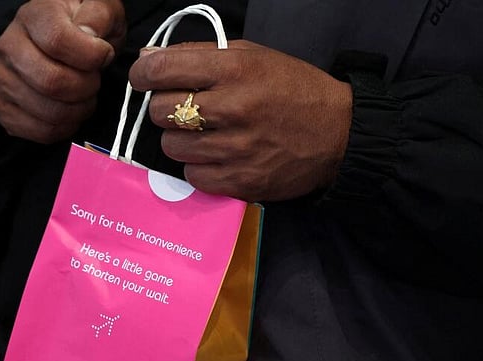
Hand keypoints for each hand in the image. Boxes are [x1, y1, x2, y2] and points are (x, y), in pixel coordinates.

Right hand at [0, 0, 125, 143]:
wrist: (62, 42)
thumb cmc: (84, 26)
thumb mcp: (100, 9)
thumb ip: (98, 16)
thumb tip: (89, 35)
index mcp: (32, 16)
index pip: (58, 41)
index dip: (91, 56)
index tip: (104, 54)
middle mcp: (8, 46)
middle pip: (52, 82)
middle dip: (86, 88)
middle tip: (94, 80)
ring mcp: (0, 78)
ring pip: (47, 111)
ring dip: (78, 110)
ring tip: (83, 95)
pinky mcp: (1, 106)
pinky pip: (38, 130)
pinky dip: (63, 128)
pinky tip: (70, 111)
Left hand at [129, 40, 351, 201]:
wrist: (339, 133)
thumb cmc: (293, 89)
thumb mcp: (252, 57)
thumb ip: (199, 55)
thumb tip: (148, 61)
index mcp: (234, 70)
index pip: (163, 70)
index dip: (143, 75)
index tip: (144, 78)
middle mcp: (233, 109)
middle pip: (161, 111)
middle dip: (164, 108)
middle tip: (183, 108)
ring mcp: (236, 149)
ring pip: (172, 147)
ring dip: (181, 140)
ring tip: (203, 134)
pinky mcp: (240, 182)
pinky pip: (192, 176)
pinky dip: (198, 167)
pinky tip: (216, 156)